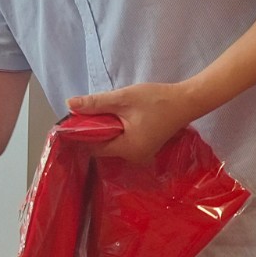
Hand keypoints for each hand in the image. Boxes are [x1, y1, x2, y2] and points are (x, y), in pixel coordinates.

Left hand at [66, 81, 206, 164]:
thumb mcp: (123, 99)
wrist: (187, 101)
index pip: (94, 147)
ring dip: (105, 130)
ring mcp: (141, 154)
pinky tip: (115, 118)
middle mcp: (133, 157)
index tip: (72, 120)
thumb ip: (96, 103)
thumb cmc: (156, 100)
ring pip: (113, 143)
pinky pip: (123, 141)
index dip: (81, 134)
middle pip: (103, 146)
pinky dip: (116, 130)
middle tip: (86, 113)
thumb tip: (69, 104)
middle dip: (93, 131)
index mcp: (128, 149)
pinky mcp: (145, 147)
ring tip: (100, 113)